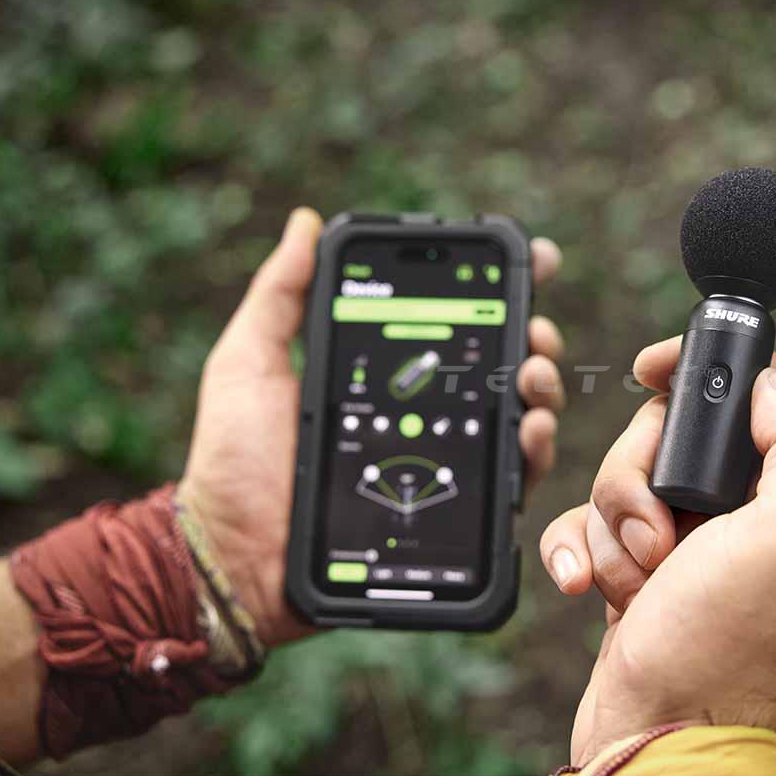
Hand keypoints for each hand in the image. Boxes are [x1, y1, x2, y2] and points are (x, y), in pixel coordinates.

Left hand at [181, 209, 565, 645]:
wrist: (235, 554)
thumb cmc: (235, 457)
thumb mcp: (251, 361)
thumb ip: (282, 294)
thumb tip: (306, 221)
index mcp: (386, 372)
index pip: (455, 322)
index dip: (502, 290)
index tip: (534, 258)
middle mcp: (424, 412)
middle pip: (500, 365)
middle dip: (534, 335)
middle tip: (536, 327)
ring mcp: (443, 462)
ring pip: (517, 416)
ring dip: (540, 386)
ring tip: (533, 373)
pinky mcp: (454, 511)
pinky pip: (511, 480)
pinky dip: (533, 451)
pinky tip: (528, 428)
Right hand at [540, 337, 775, 764]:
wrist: (654, 732)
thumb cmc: (721, 646)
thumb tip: (771, 385)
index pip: (761, 391)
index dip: (706, 369)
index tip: (654, 370)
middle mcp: (741, 512)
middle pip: (670, 430)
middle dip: (639, 475)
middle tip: (658, 534)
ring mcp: (685, 542)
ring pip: (621, 477)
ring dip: (612, 527)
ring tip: (638, 580)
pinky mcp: (635, 568)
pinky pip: (587, 526)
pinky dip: (579, 552)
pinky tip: (586, 588)